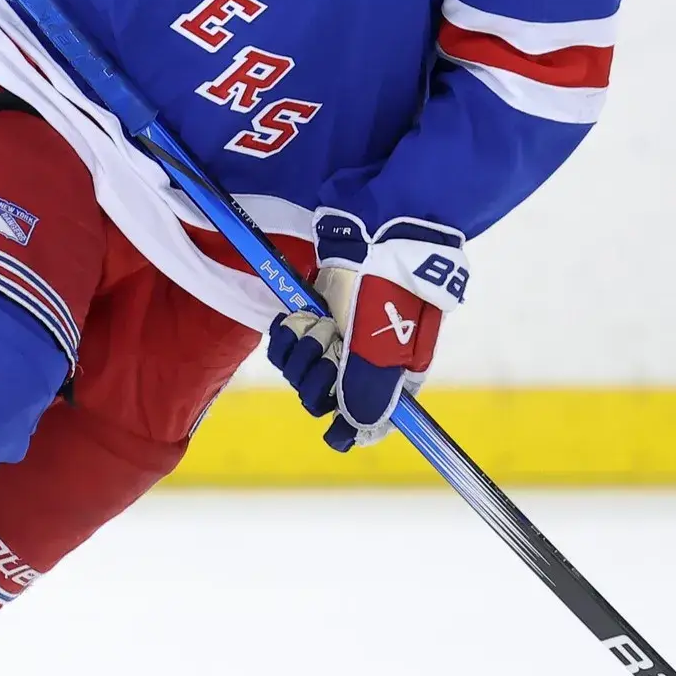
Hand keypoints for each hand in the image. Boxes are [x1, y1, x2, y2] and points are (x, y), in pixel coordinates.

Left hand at [266, 211, 464, 449]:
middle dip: (316, 379)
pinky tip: (293, 320)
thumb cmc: (389, 296)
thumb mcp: (382, 350)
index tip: (336, 433)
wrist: (376, 241)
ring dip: (301, 354)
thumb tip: (351, 434)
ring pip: (300, 375)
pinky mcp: (311, 321)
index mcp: (391, 378)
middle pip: (323, 401)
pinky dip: (285, 338)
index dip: (349, 429)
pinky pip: (285, 349)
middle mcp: (361, 365)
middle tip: (327, 347)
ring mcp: (334, 342)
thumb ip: (367, 394)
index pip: (369, 422)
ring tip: (316, 324)